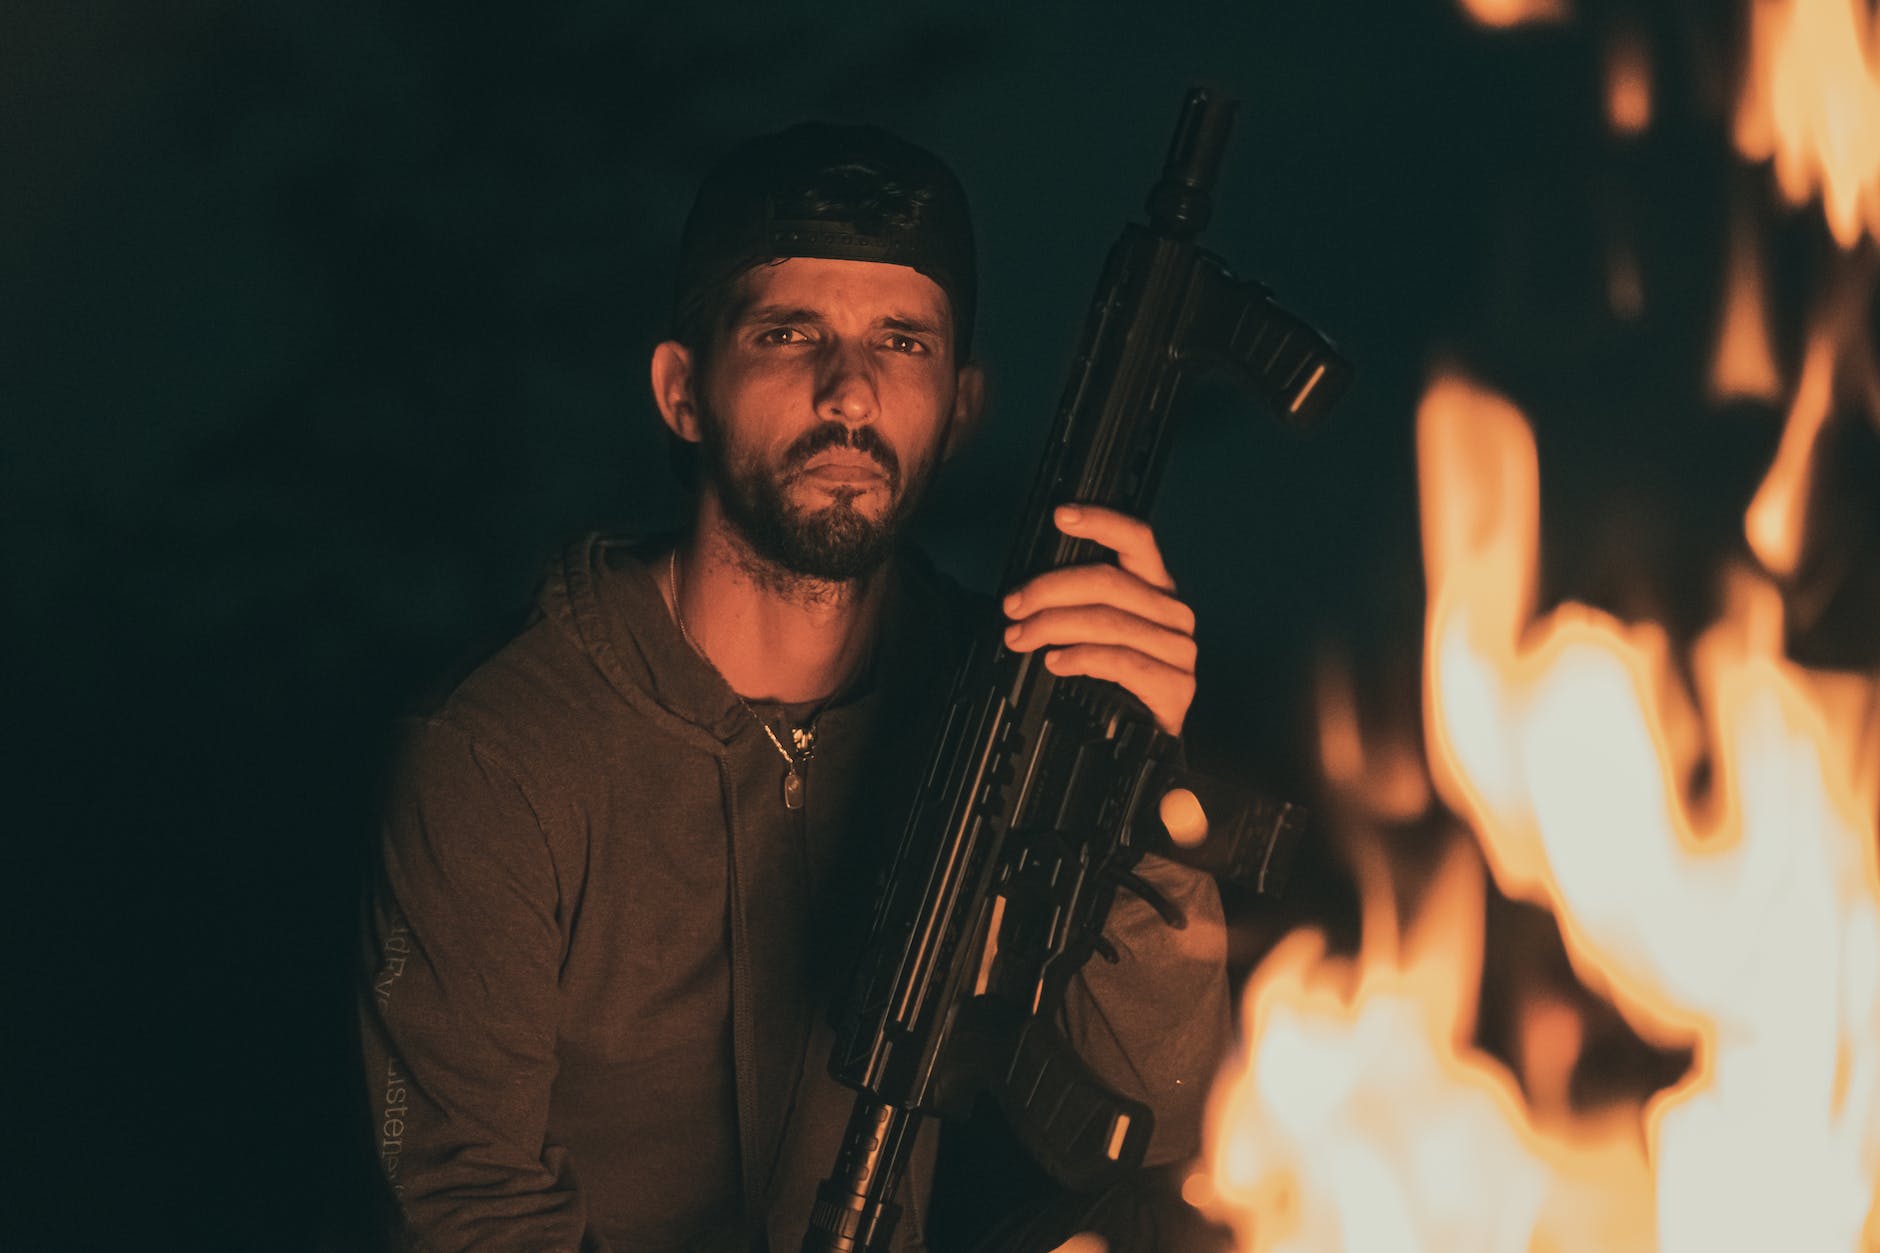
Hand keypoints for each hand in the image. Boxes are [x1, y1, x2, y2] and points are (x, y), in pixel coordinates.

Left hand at [1002, 504, 1196, 735]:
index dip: (1100, 521)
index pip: (1136, 539)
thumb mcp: (1095, 632)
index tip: (1061, 516)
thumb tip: (1027, 591)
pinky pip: (1121, 661)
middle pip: (1108, 581)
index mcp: (1154, 588)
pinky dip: (1081, 658)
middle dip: (1049, 590)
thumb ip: (1075, 603)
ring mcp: (1178, 649)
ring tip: (1020, 638)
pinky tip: (1055, 662)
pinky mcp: (1176, 685)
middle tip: (1013, 607)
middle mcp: (1172, 612)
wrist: (1146, 743)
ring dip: (1053, 626)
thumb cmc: (1116, 682)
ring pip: (1108, 620)